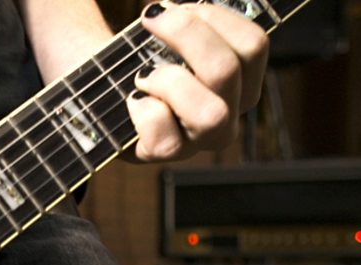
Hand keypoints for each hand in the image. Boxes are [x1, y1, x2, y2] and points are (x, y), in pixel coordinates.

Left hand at [127, 0, 267, 160]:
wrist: (107, 93)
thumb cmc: (143, 59)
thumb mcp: (172, 37)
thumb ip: (192, 22)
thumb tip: (176, 8)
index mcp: (241, 82)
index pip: (253, 46)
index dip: (214, 16)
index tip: (175, 6)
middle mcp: (229, 115)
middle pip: (227, 70)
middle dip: (186, 34)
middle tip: (152, 21)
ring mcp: (200, 140)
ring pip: (209, 112)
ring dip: (169, 80)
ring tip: (143, 74)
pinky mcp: (166, 153)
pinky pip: (162, 128)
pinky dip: (142, 107)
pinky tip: (133, 99)